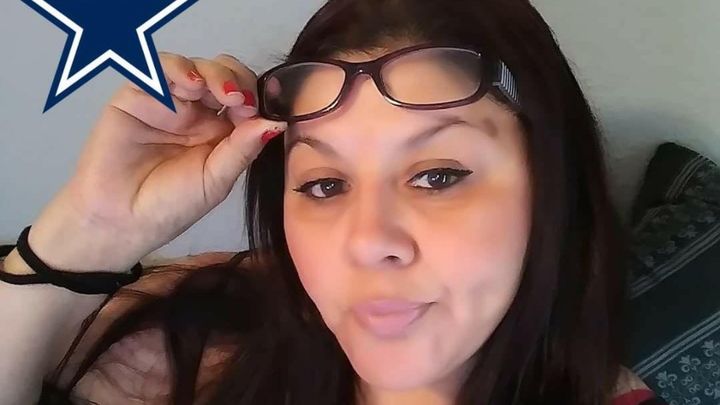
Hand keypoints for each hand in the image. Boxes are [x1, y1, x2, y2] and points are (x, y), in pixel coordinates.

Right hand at [27, 52, 286, 272]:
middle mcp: (197, 111)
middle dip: (237, 80)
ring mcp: (168, 101)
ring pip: (195, 67)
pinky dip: (177, 68)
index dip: (257, 95)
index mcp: (221, 131)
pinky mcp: (137, 95)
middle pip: (223, 75)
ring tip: (221, 93)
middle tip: (241, 101)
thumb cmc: (171, 206)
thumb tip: (278, 123)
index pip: (245, 98)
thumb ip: (243, 149)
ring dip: (213, 73)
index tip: (267, 105)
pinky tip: (190, 83)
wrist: (120, 220)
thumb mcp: (216, 180)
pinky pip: (158, 69)